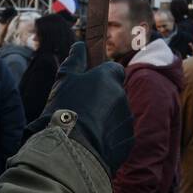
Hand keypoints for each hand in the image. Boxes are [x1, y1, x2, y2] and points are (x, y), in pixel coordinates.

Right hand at [28, 42, 133, 175]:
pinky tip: (91, 141)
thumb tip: (80, 45)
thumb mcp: (65, 79)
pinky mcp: (127, 140)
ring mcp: (126, 119)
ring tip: (84, 127)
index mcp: (109, 78)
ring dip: (105, 117)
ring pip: (116, 113)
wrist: (71, 148)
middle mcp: (123, 96)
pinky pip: (118, 134)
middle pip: (114, 93)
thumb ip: (75, 60)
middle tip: (81, 108)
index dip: (101, 75)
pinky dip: (108, 136)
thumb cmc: (66, 108)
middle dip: (102, 98)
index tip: (88, 83)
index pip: (113, 69)